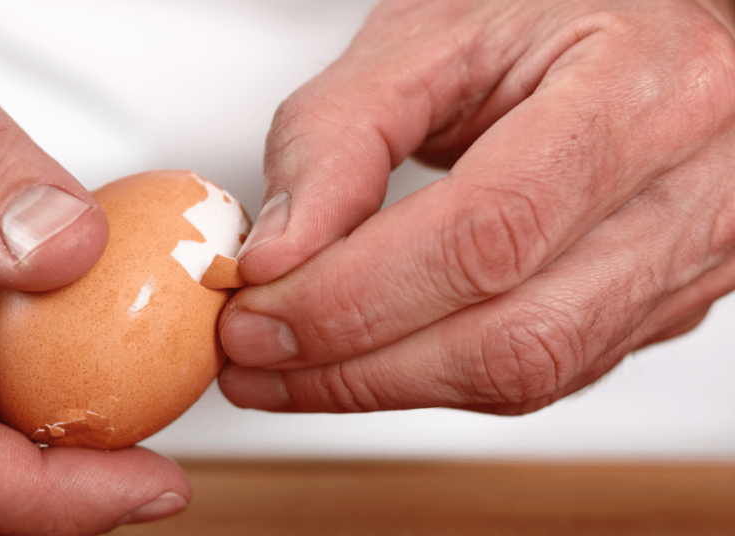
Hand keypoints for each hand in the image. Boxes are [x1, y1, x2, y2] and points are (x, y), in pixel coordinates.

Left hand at [220, 0, 734, 415]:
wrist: (638, 29)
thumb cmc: (549, 11)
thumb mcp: (429, 35)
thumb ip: (337, 136)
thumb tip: (276, 257)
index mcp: (642, 91)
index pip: (488, 231)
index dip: (354, 294)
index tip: (257, 310)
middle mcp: (688, 190)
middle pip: (515, 333)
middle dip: (356, 365)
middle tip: (254, 353)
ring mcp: (686, 260)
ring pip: (530, 374)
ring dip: (383, 387)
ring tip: (285, 368)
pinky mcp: (657, 306)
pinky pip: (541, 374)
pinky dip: (431, 378)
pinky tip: (360, 362)